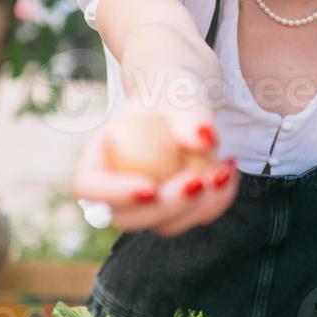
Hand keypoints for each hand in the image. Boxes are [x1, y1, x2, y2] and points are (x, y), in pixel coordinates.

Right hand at [71, 106, 237, 236]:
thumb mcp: (178, 91)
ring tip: (223, 167)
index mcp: (97, 157)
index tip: (150, 187)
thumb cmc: (171, 91)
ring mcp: (145, 204)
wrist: (185, 100)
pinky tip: (229, 168)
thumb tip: (204, 141)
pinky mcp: (175, 209)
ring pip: (165, 225)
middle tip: (200, 180)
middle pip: (127, 218)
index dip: (114, 194)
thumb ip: (188, 114)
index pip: (88, 187)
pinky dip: (218, 199)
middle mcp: (116, 188)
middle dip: (167, 206)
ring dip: (198, 206)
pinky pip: (195, 217)